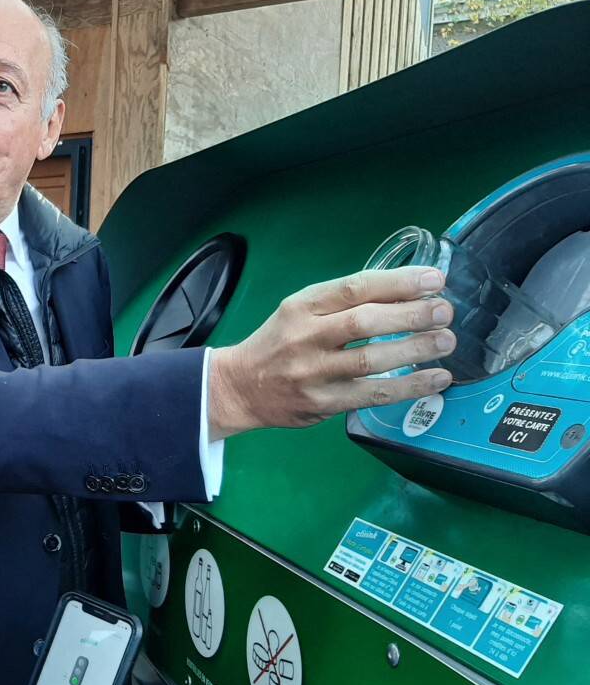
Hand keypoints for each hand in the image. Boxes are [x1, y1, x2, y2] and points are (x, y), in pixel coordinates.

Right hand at [208, 266, 456, 438]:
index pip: (355, 288)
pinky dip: (409, 386)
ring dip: (416, 349)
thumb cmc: (278, 344)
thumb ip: (341, 304)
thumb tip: (406, 294)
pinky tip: (436, 378)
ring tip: (446, 341)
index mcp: (302, 306)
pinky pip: (373, 394)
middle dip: (412, 314)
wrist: (238, 387)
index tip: (434, 280)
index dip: (399, 282)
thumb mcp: (299, 312)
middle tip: (445, 311)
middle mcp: (306, 337)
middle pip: (365, 322)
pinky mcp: (322, 403)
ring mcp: (313, 373)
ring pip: (372, 359)